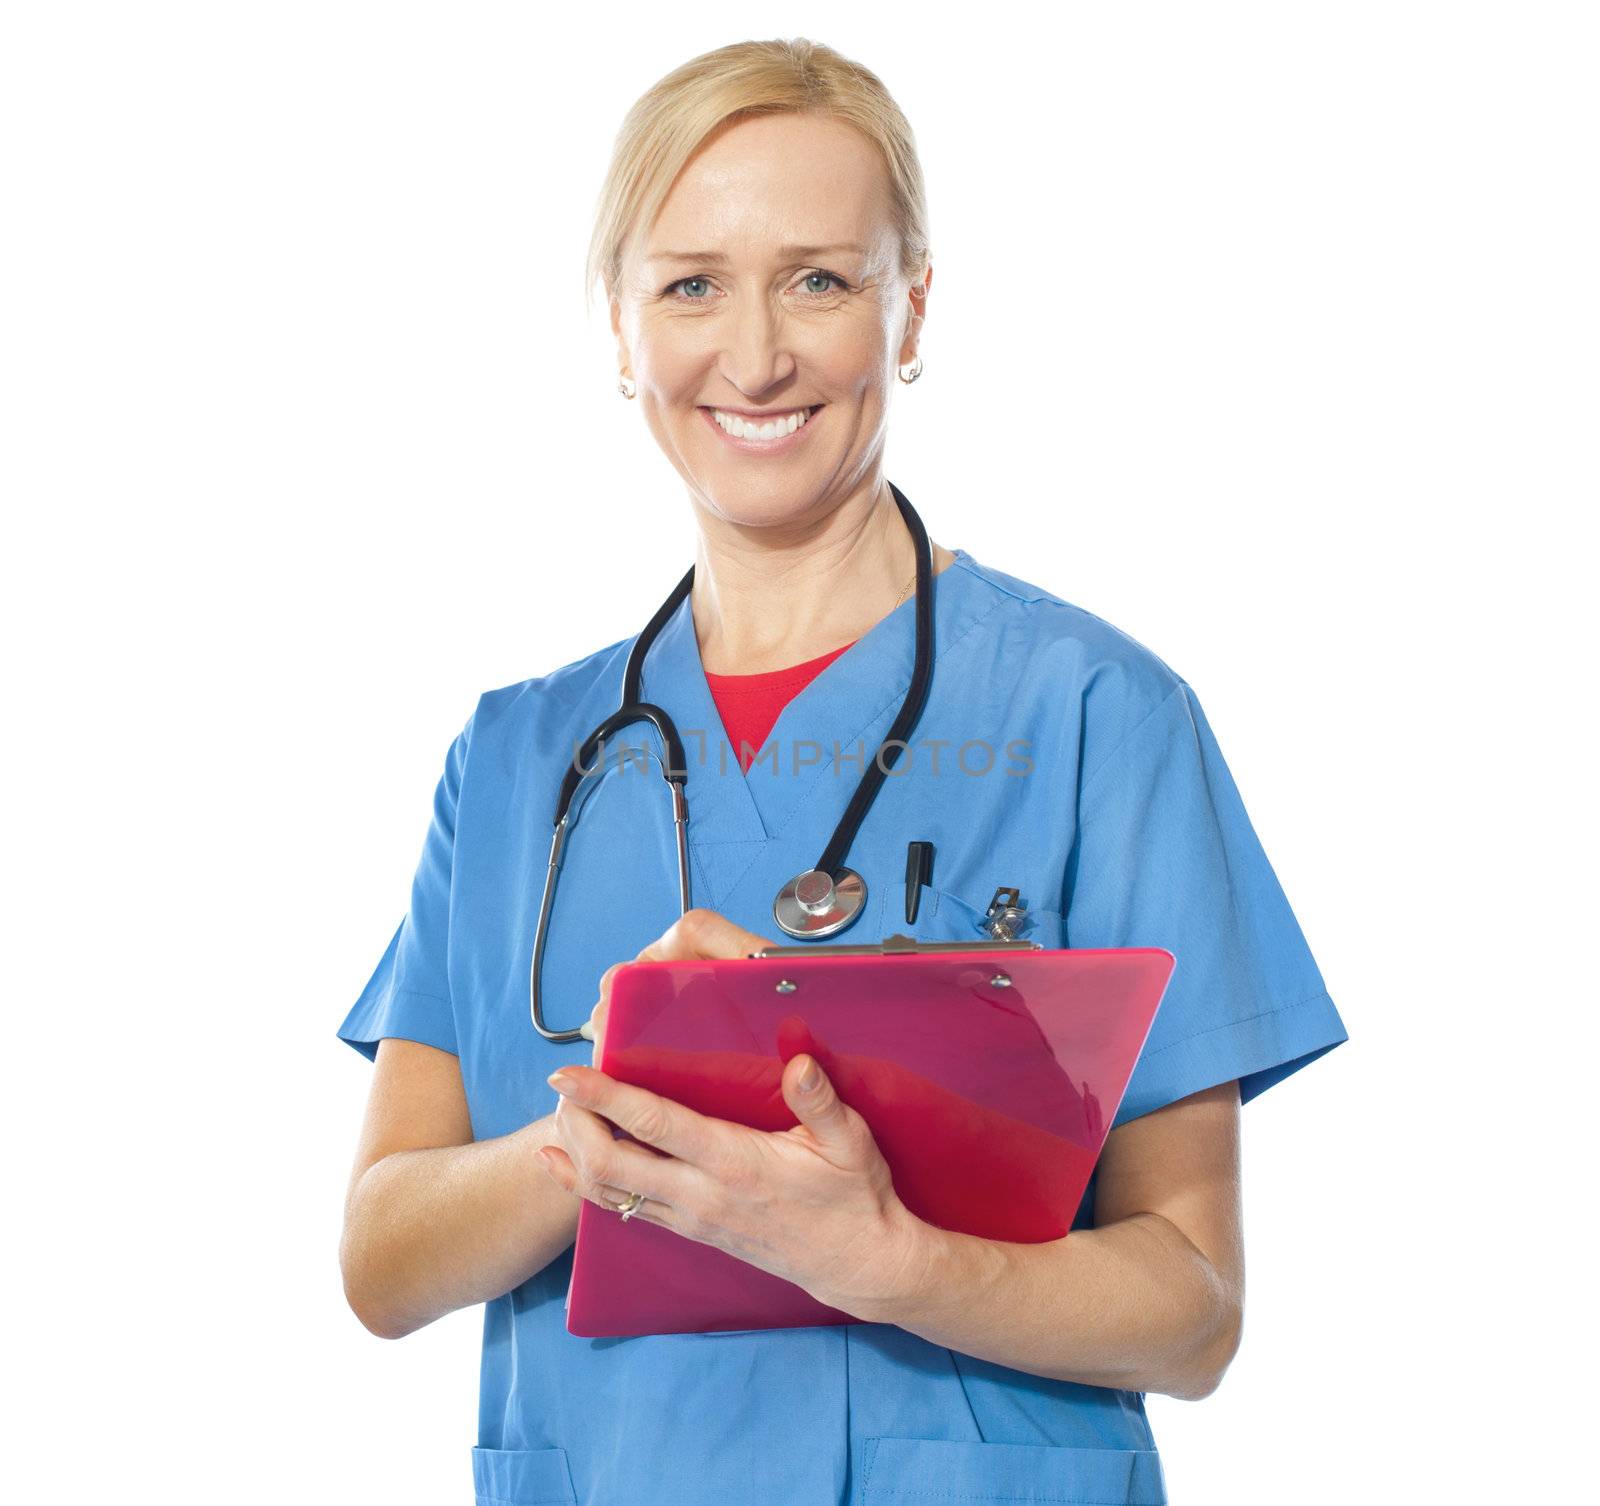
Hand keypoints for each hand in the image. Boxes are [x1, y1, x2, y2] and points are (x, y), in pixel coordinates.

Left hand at [535, 909, 928, 1314]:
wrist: (857, 1264)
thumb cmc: (854, 1196)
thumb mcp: (850, 1141)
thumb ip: (820, 1100)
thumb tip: (798, 1061)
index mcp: (735, 1163)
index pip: (654, 1125)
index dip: (605, 1096)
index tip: (568, 1072)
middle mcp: (702, 1194)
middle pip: (611, 1163)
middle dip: (575, 1123)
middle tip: (563, 1085)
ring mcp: (691, 1218)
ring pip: (608, 1192)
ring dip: (576, 1152)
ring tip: (563, 1112)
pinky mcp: (690, 1231)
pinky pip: (623, 1209)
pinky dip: (586, 1184)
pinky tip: (564, 1160)